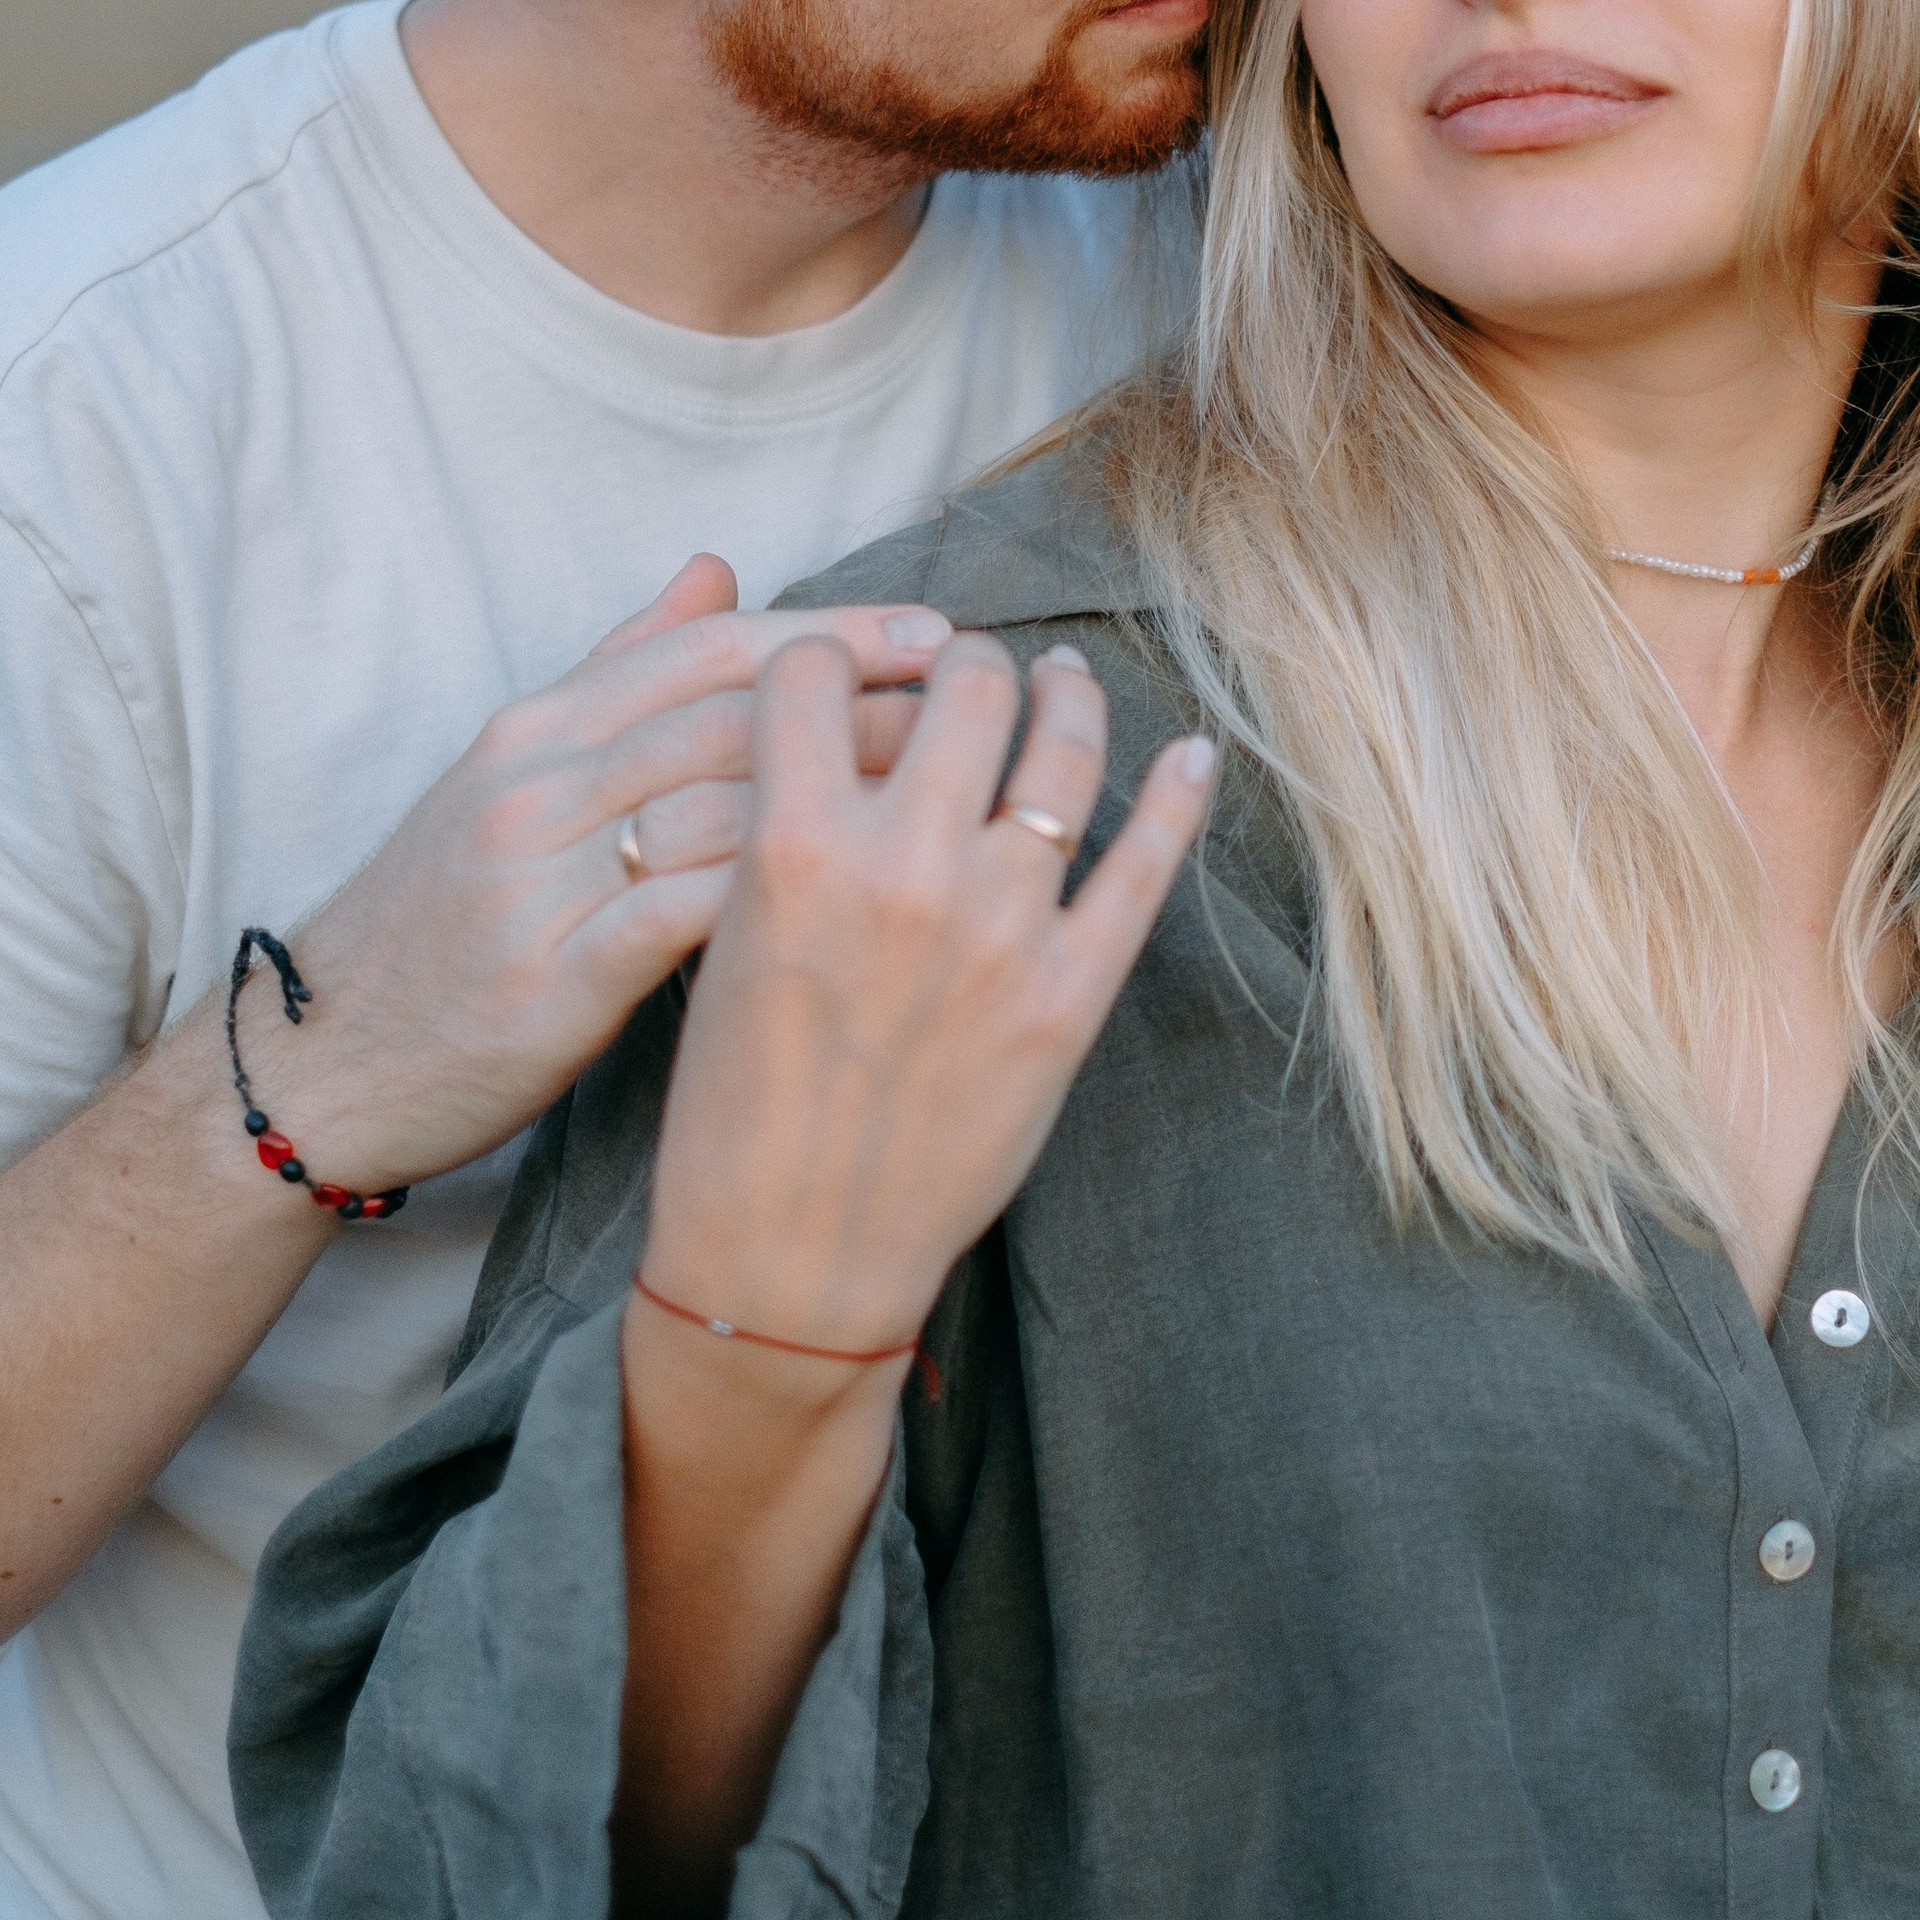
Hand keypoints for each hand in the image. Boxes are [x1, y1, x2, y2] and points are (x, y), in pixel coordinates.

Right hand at [231, 560, 953, 1194]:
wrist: (319, 1064)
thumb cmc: (439, 920)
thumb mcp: (512, 776)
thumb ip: (619, 671)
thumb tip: (715, 567)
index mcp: (535, 728)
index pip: (708, 650)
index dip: (831, 633)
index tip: (939, 634)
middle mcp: (534, 787)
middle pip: (729, 717)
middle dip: (865, 703)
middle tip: (983, 703)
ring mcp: (535, 884)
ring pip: (718, 808)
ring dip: (849, 799)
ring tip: (955, 800)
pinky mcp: (547, 983)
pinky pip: (681, 920)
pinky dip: (778, 902)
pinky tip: (869, 906)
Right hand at [641, 631, 1215, 1348]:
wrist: (789, 1262)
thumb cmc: (732, 1112)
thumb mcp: (726, 942)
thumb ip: (783, 834)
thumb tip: (841, 747)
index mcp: (794, 845)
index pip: (819, 672)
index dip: (833, 657)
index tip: (854, 672)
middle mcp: (906, 864)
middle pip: (962, 686)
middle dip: (961, 663)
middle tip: (967, 674)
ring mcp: (1002, 925)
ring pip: (1062, 750)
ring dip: (1066, 697)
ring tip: (1064, 682)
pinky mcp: (1070, 992)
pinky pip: (1145, 864)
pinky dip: (1178, 796)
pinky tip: (1192, 755)